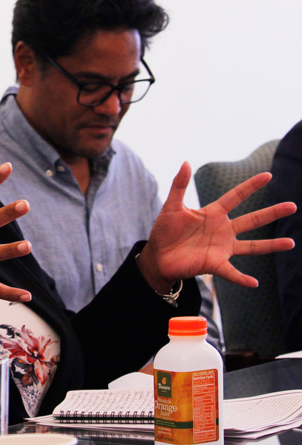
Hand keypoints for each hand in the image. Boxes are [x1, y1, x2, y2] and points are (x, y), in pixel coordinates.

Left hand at [137, 162, 295, 292]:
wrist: (157, 255)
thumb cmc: (165, 230)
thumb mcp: (172, 206)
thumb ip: (179, 185)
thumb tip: (185, 161)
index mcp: (214, 213)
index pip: (236, 196)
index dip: (250, 186)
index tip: (268, 175)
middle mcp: (223, 230)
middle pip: (252, 220)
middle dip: (272, 213)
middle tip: (292, 206)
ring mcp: (222, 248)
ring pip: (252, 246)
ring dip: (270, 245)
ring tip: (290, 243)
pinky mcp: (214, 264)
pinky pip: (231, 272)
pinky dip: (242, 278)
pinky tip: (254, 283)